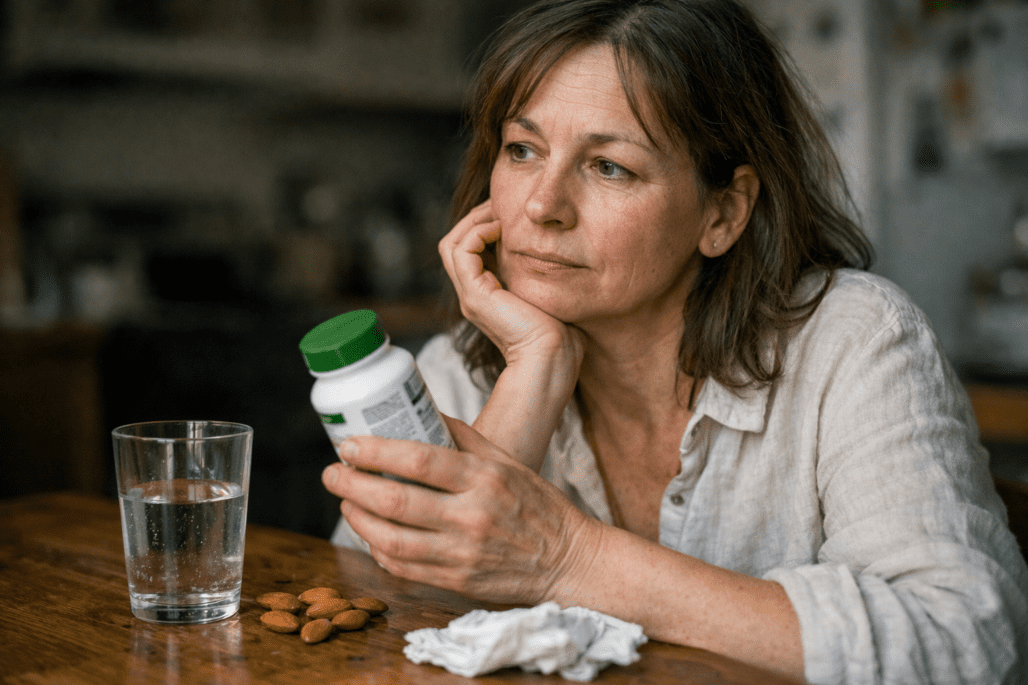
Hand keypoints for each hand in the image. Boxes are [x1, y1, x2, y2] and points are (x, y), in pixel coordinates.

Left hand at [320, 415, 601, 604]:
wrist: (569, 561)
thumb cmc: (538, 505)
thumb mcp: (508, 461)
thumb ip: (464, 438)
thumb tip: (422, 412)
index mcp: (484, 478)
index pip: (418, 460)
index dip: (375, 452)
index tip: (349, 445)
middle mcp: (472, 516)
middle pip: (395, 501)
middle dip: (352, 485)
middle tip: (332, 472)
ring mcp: (462, 553)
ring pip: (391, 539)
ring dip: (357, 519)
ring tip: (345, 501)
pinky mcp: (457, 581)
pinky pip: (403, 568)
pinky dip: (378, 549)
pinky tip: (369, 534)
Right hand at [439, 199, 583, 367]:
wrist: (553, 357)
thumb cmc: (561, 332)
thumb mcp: (548, 293)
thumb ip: (541, 273)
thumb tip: (556, 249)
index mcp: (488, 295)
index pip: (470, 251)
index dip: (485, 227)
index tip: (510, 213)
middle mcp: (474, 295)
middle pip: (455, 244)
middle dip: (477, 219)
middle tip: (502, 205)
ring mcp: (471, 296)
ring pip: (452, 244)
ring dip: (474, 222)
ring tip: (500, 213)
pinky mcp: (475, 296)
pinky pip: (461, 251)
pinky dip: (477, 233)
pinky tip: (502, 229)